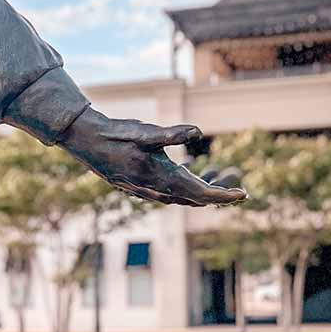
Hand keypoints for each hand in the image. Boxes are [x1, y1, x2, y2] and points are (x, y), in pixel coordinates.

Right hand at [59, 108, 247, 205]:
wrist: (87, 141)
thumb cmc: (116, 135)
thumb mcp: (145, 132)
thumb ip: (172, 134)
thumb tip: (197, 132)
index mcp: (162, 178)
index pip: (200, 194)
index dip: (224, 196)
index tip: (244, 195)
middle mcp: (156, 189)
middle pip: (194, 199)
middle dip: (217, 196)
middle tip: (238, 192)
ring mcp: (147, 190)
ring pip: (182, 198)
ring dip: (202, 193)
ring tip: (218, 183)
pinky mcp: (141, 187)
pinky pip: (170, 195)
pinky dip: (186, 190)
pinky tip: (188, 177)